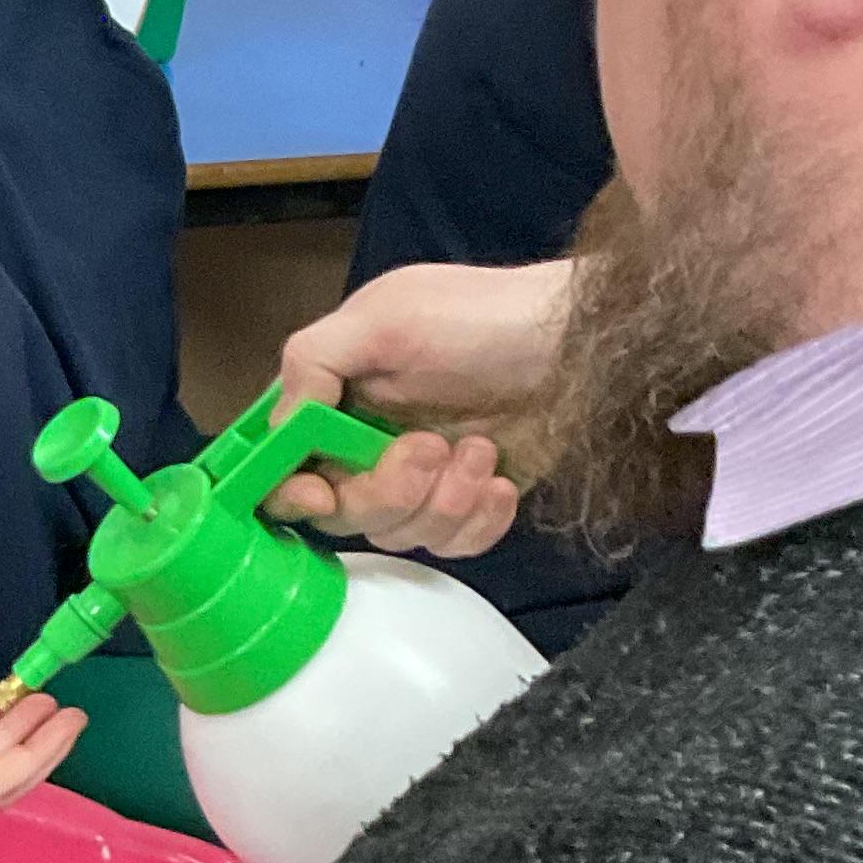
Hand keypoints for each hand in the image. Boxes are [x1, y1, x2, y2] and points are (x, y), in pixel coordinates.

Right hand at [267, 258, 569, 545]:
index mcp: (334, 399)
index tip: (322, 495)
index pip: (282, 465)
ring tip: (481, 451)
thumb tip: (279, 424)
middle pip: (342, 513)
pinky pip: (452, 545)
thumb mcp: (386, 317)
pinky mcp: (470, 503)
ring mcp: (421, 480)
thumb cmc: (481, 318)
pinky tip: (501, 481)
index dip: (288, 492)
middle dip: (385, 492)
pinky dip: (478, 522)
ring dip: (441, 501)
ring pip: (398, 535)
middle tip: (430, 447)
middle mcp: (367, 445)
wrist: (583, 341)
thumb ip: (314, 360)